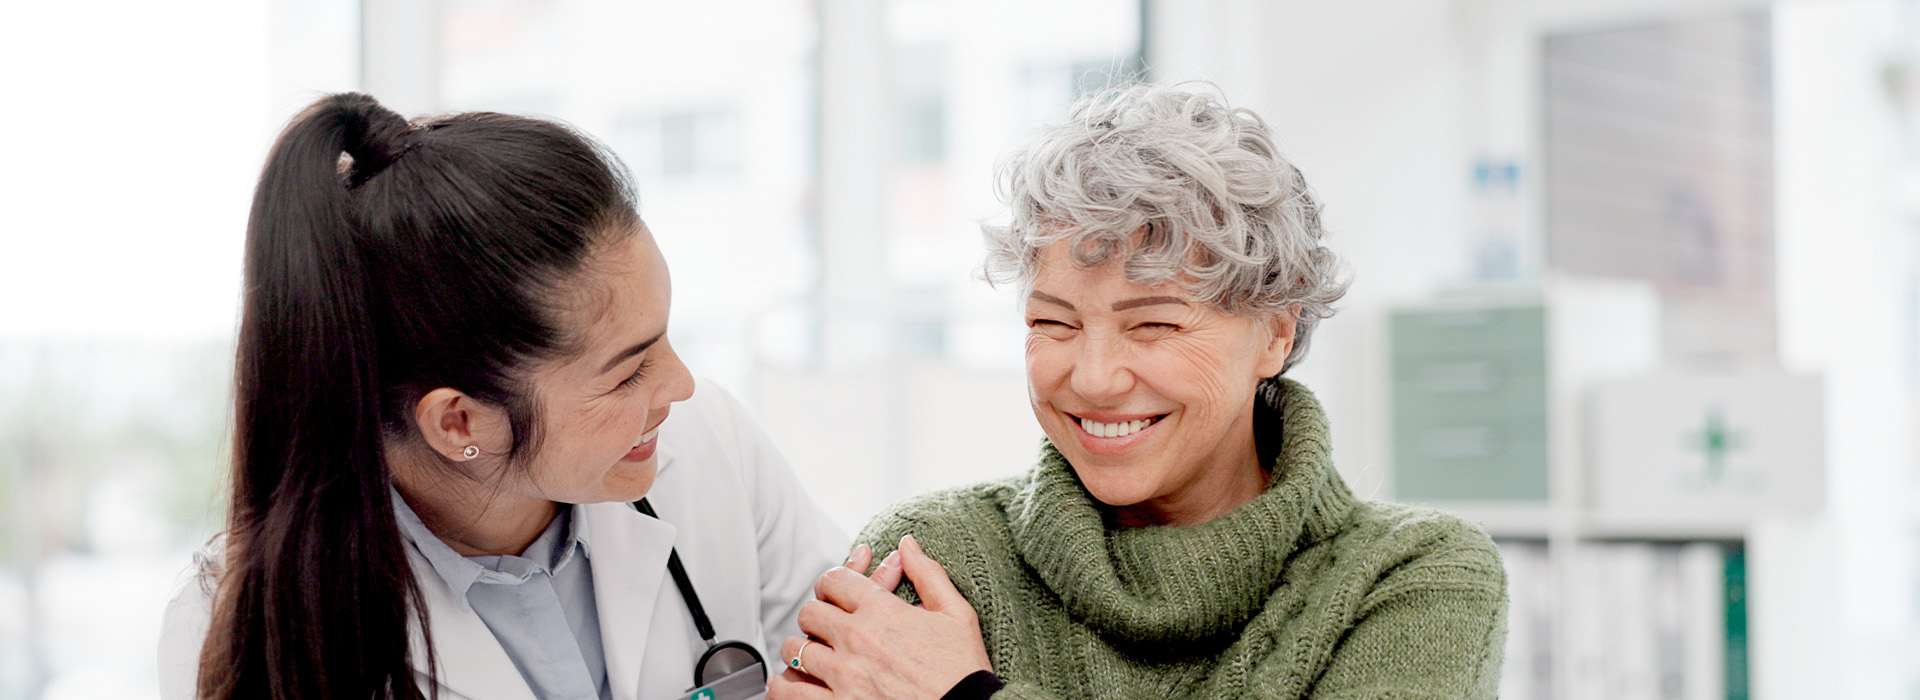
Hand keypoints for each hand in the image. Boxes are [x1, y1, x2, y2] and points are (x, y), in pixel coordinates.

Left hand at [767, 535, 989, 699]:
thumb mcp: (957, 615)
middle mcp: (857, 640)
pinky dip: (785, 687)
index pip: (834, 580)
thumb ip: (928, 575)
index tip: (836, 595)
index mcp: (882, 612)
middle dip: (817, 617)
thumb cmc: (963, 671)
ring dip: (802, 652)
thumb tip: (908, 544)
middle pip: (810, 613)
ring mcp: (844, 676)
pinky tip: (794, 684)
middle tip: (827, 628)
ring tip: (813, 658)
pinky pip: (789, 692)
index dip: (832, 583)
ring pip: (794, 650)